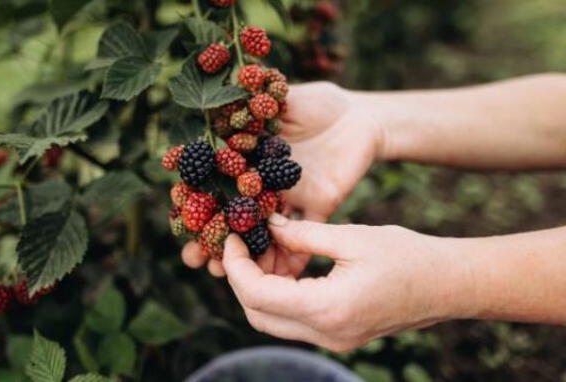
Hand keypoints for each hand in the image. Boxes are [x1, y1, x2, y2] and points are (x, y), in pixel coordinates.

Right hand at [182, 82, 386, 275]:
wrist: (362, 116)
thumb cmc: (319, 103)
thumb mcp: (283, 97)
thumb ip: (255, 106)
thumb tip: (219, 105)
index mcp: (252, 159)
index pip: (217, 185)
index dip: (197, 204)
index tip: (179, 222)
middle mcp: (266, 185)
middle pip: (235, 216)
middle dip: (213, 239)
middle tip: (194, 260)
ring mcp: (291, 199)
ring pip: (265, 233)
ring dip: (246, 254)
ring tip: (226, 274)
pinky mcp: (319, 207)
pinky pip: (307, 235)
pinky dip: (294, 255)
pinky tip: (279, 274)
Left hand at [221, 214, 474, 351]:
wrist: (449, 285)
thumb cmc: (408, 255)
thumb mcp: (351, 237)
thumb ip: (304, 234)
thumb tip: (268, 226)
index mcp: (328, 308)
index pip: (257, 294)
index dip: (236, 266)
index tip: (231, 238)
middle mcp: (326, 334)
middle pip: (257, 315)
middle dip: (240, 280)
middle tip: (241, 245)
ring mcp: (333, 341)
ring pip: (273, 322)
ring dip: (258, 290)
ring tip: (263, 252)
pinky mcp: (340, 337)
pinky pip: (295, 322)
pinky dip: (280, 298)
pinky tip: (285, 268)